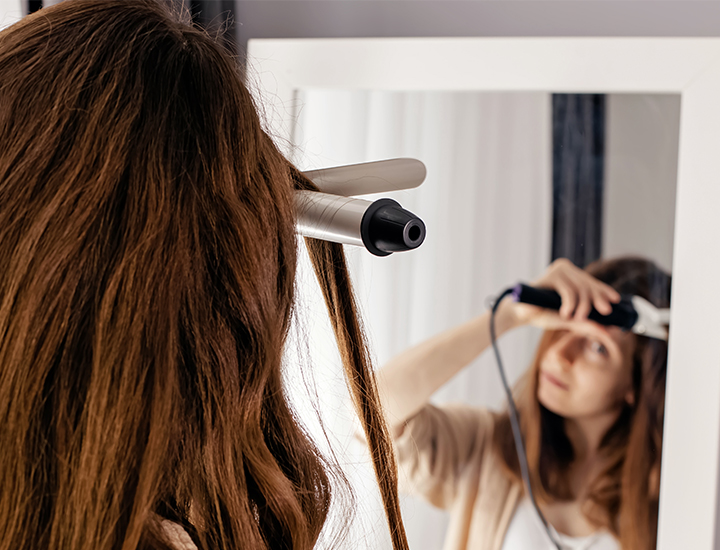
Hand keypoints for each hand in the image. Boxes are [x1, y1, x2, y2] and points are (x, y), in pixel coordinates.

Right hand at [507, 258, 621, 329]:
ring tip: (576, 318)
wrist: (520, 313)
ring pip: (581, 288)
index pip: (592, 282)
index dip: (604, 290)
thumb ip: (586, 324)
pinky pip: (569, 290)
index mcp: (570, 277)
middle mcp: (566, 270)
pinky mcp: (551, 275)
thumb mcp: (568, 320)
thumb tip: (608, 330)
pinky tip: (566, 313)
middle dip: (597, 300)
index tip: (616, 299)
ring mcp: (559, 270)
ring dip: (583, 306)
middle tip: (605, 313)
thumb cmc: (543, 314)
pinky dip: (571, 303)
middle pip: (589, 285)